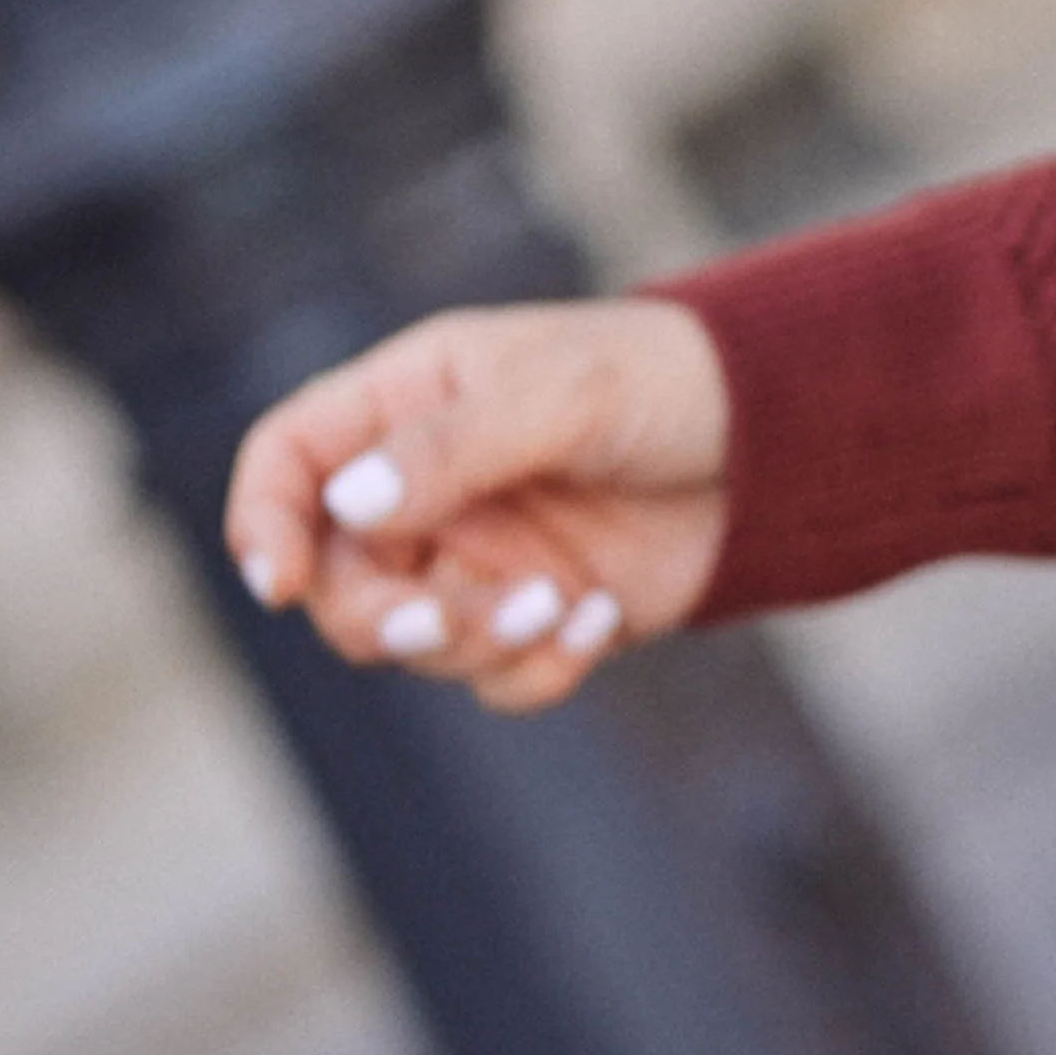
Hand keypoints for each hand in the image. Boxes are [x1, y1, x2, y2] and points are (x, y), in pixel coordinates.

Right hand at [223, 299, 732, 712]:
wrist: (792, 435)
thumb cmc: (673, 379)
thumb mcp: (566, 392)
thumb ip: (455, 447)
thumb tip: (345, 508)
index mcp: (416, 399)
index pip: (290, 458)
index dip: (263, 519)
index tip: (283, 582)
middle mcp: (432, 484)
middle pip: (336, 577)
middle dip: (376, 615)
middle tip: (437, 618)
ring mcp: (483, 551)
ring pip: (410, 640)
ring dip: (468, 642)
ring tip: (557, 603)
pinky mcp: (538, 609)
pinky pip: (494, 675)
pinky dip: (535, 667)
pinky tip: (602, 620)